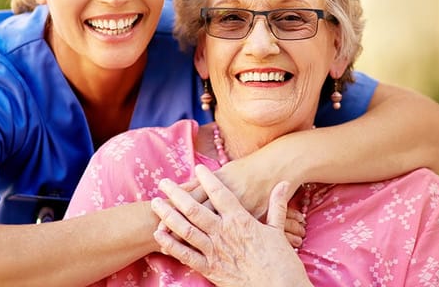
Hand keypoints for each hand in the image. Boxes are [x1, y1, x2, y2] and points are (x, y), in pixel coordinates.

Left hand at [151, 165, 309, 286]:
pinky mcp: (211, 270)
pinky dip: (172, 245)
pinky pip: (187, 256)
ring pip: (186, 230)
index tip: (197, 168)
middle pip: (195, 209)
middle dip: (177, 195)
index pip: (220, 194)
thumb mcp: (279, 230)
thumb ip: (277, 205)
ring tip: (156, 204)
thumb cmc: (281, 261)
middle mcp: (224, 233)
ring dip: (169, 215)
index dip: (207, 179)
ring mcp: (215, 251)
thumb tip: (283, 183)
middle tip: (163, 183)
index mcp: (240, 220)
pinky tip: (160, 235)